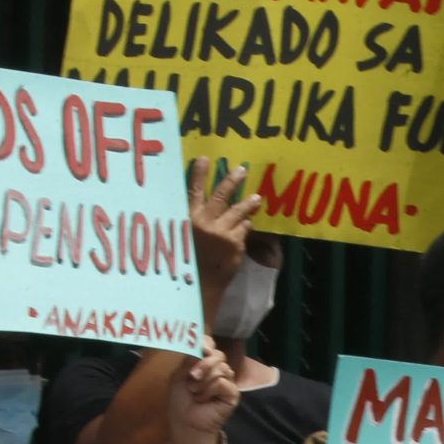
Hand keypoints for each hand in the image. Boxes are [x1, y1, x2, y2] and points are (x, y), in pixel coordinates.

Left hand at [169, 341, 237, 436]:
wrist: (186, 422)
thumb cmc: (180, 401)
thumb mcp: (180, 375)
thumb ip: (191, 359)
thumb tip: (204, 346)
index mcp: (204, 363)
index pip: (211, 345)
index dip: (206, 344)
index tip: (200, 349)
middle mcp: (218, 370)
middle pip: (218, 355)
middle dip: (203, 364)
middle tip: (192, 378)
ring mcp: (227, 381)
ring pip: (221, 368)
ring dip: (203, 381)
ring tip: (195, 393)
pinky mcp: (233, 393)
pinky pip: (223, 382)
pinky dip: (210, 390)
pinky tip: (204, 400)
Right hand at [187, 156, 263, 293]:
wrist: (201, 285)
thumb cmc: (191, 261)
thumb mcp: (186, 238)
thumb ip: (196, 221)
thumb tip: (207, 206)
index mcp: (189, 219)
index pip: (192, 192)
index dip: (198, 174)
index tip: (204, 158)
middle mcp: (205, 222)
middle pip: (220, 196)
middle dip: (232, 181)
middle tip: (242, 169)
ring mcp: (221, 232)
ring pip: (238, 212)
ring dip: (248, 203)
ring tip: (257, 198)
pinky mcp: (235, 243)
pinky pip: (244, 229)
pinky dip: (245, 227)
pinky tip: (245, 229)